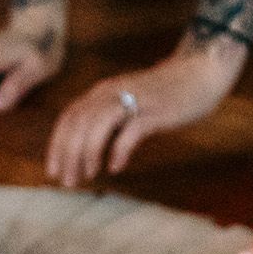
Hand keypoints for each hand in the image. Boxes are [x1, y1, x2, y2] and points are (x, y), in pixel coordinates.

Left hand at [44, 39, 243, 186]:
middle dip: (68, 154)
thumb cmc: (163, 93)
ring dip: (88, 153)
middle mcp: (112, 92)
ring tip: (87, 176)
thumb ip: (108, 121)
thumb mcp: (127, 103)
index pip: (69, 117)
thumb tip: (88, 150)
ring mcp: (134, 99)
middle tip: (67, 181)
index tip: (53, 170)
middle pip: (78, 123)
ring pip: (98, 124)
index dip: (57, 144)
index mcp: (102, 92)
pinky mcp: (155, 109)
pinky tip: (116, 167)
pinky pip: (130, 130)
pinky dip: (118, 149)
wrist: (199, 72)